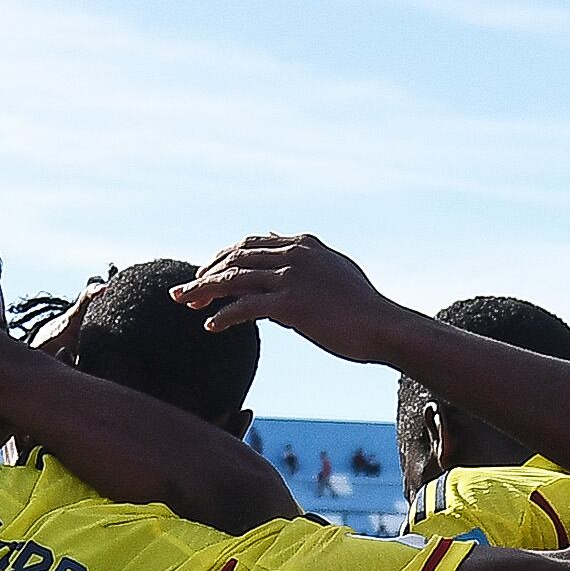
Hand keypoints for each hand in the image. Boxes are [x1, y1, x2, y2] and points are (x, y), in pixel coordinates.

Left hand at [174, 236, 402, 357]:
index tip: (206, 273)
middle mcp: (294, 254)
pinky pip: (245, 307)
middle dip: (206, 273)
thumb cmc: (363, 309)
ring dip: (205, 292)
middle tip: (185, 291)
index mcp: (303, 244)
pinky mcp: (290, 302)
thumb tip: (277, 280)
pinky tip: (211, 326)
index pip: (251, 244)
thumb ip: (306, 268)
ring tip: (186, 305)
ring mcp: (291, 276)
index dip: (223, 258)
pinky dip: (225, 316)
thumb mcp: (334, 276)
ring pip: (234, 279)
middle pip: (235, 258)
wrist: (384, 326)